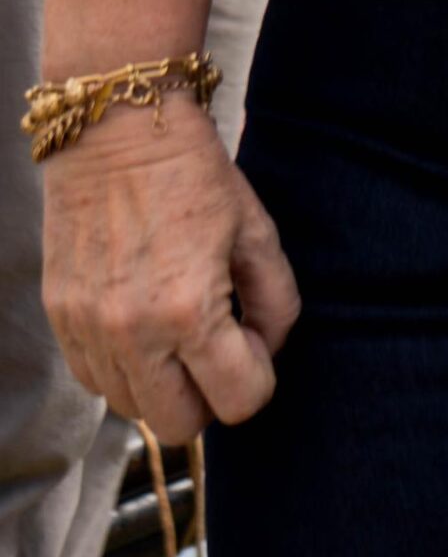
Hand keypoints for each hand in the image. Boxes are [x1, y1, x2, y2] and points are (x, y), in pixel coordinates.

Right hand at [42, 92, 299, 442]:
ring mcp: (88, 330)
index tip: (253, 339)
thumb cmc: (194, 173)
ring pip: (133, 408)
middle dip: (210, 394)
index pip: (239, 400)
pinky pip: (95, 379)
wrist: (117, 130)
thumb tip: (268, 349)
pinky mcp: (60, 319)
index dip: (259, 376)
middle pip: (180, 426)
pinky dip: (123, 365)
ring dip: (162, 383)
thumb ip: (277, 301)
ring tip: (177, 325)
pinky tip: (141, 318)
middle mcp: (131, 333)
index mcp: (189, 310)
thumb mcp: (256, 229)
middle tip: (218, 344)